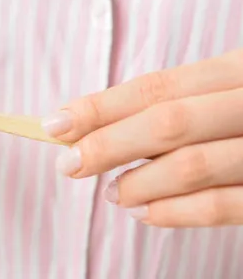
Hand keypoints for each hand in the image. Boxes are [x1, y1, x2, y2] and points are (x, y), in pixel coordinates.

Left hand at [41, 50, 242, 227]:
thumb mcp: (230, 85)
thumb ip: (181, 100)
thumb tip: (99, 124)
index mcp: (239, 67)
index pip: (155, 87)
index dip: (100, 107)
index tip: (56, 124)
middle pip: (168, 122)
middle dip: (107, 144)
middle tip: (69, 163)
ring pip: (194, 165)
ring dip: (138, 183)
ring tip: (111, 193)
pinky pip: (228, 206)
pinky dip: (178, 213)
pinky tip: (146, 213)